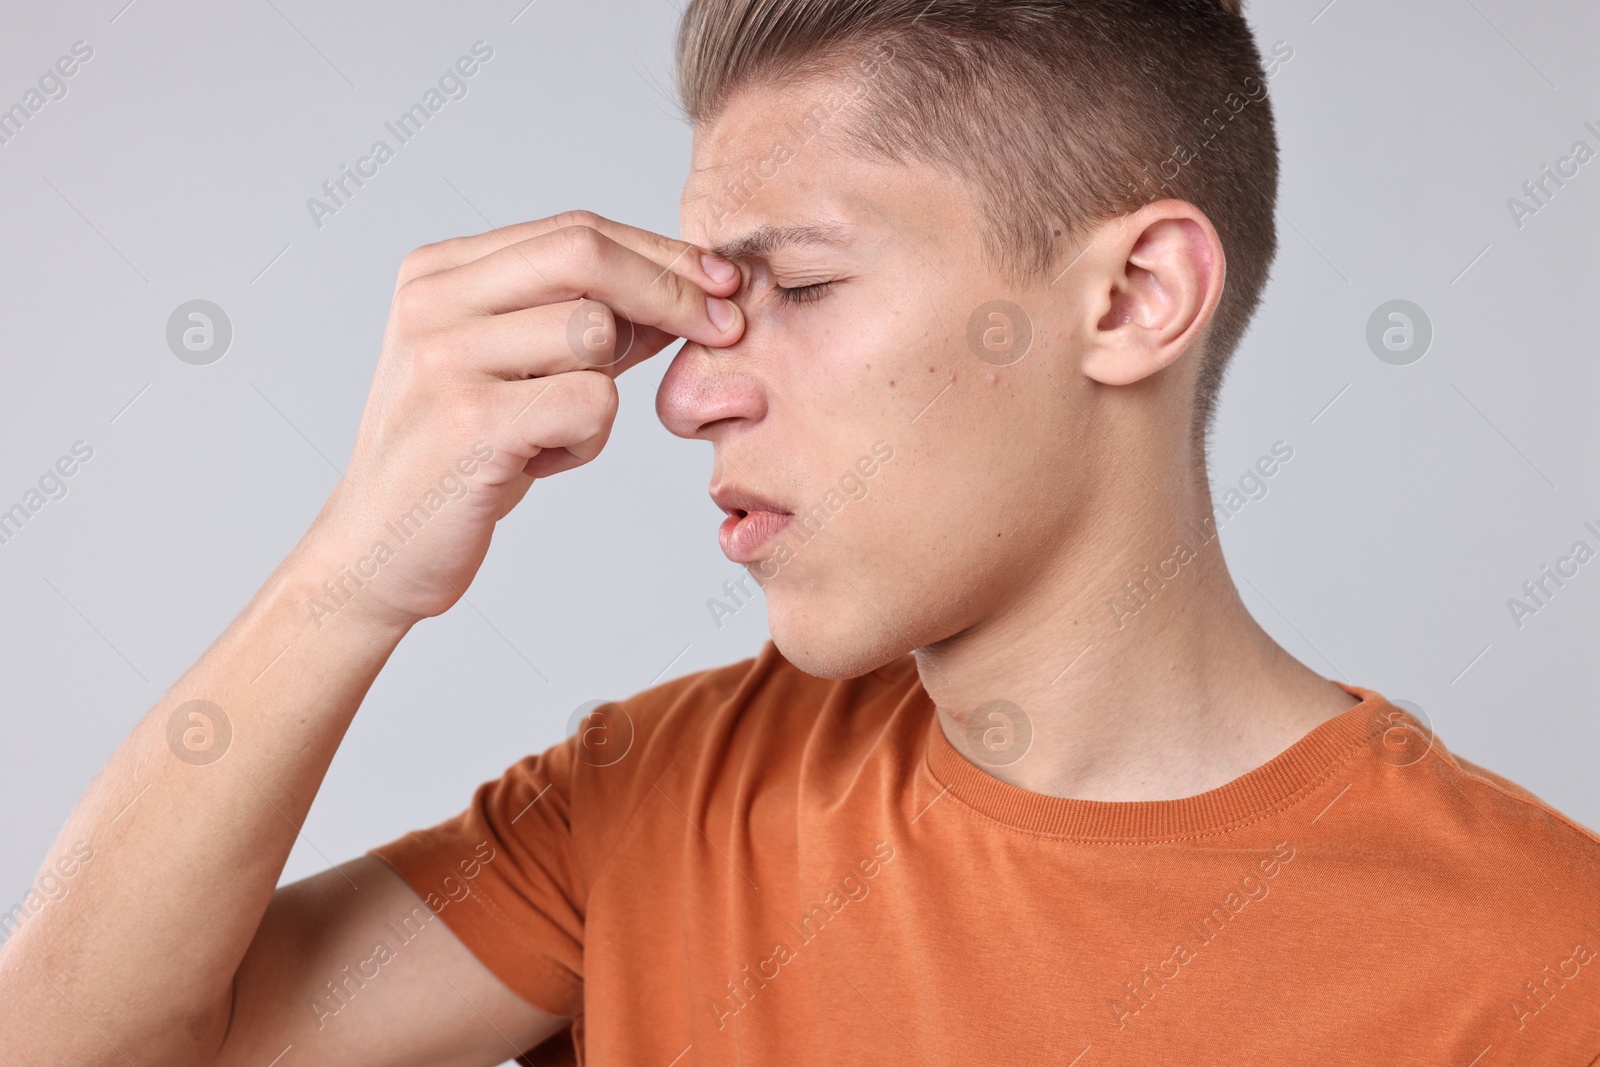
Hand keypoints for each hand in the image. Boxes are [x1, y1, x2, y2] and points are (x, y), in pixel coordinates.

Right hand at [298, 210, 744, 629]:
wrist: (378, 550)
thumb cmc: (457, 459)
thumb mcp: (513, 372)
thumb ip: (582, 322)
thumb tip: (688, 289)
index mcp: (438, 272)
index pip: (574, 231)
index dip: (660, 253)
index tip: (722, 281)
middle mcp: (433, 300)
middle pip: (586, 253)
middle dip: (673, 289)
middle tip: (730, 326)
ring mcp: (446, 357)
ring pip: (595, 333)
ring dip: (606, 389)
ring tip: (557, 431)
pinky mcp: (471, 420)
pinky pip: (591, 404)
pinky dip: (588, 441)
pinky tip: (538, 463)